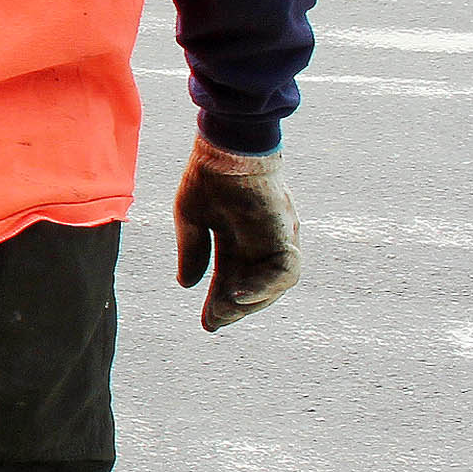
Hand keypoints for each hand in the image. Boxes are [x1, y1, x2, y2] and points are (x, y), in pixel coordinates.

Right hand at [175, 137, 296, 330]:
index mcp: (239, 239)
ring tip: (225, 312)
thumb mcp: (191, 218)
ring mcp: (277, 239)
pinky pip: (285, 272)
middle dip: (234, 308)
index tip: (206, 322)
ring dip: (251, 303)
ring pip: (274, 286)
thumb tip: (186, 285)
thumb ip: (192, 251)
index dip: (219, 301)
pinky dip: (265, 287)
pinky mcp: (287, 235)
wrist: (228, 148)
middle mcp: (262, 243)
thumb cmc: (209, 175)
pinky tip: (240, 295)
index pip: (232, 278)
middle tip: (213, 323)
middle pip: (254, 287)